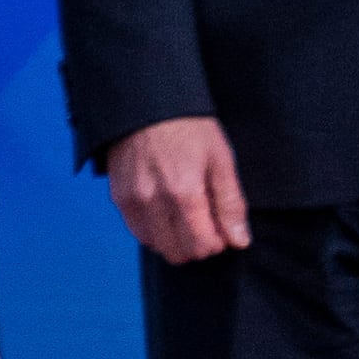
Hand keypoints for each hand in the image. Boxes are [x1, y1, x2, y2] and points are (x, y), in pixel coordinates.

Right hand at [105, 116, 250, 264]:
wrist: (148, 106)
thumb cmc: (190, 130)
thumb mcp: (221, 161)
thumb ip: (230, 205)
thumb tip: (239, 241)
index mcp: (184, 193)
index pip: (201, 245)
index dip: (218, 243)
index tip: (223, 229)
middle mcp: (153, 201)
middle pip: (179, 252)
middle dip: (198, 245)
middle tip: (208, 224)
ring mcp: (132, 201)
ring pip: (157, 246)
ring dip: (176, 240)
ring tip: (188, 216)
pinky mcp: (119, 197)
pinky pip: (138, 232)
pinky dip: (156, 231)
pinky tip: (168, 213)